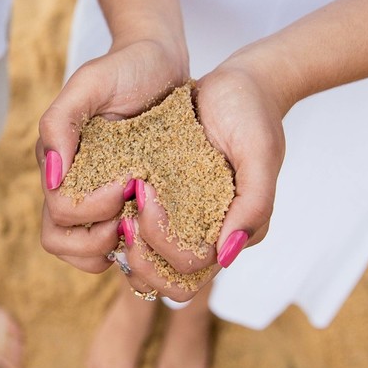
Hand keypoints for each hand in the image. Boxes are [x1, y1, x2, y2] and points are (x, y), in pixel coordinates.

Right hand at [37, 38, 187, 275]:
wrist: (163, 62)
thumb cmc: (126, 67)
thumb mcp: (91, 82)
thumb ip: (60, 121)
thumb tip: (51, 176)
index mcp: (59, 164)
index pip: (59, 213)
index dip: (90, 209)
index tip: (126, 182)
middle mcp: (74, 186)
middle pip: (62, 242)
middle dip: (96, 240)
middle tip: (132, 217)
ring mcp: (100, 199)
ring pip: (86, 253)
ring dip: (113, 250)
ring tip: (144, 227)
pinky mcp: (129, 204)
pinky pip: (121, 245)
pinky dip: (137, 247)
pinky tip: (159, 228)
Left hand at [112, 60, 287, 298]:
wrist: (238, 85)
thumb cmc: (253, 116)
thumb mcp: (259, 153)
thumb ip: (254, 204)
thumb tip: (228, 254)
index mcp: (231, 233)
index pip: (189, 270)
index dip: (162, 246)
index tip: (146, 196)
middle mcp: (205, 235)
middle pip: (165, 281)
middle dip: (139, 259)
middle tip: (125, 218)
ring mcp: (181, 221)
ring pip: (146, 265)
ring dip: (124, 248)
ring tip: (114, 210)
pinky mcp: (162, 203)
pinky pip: (135, 232)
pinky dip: (117, 225)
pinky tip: (108, 198)